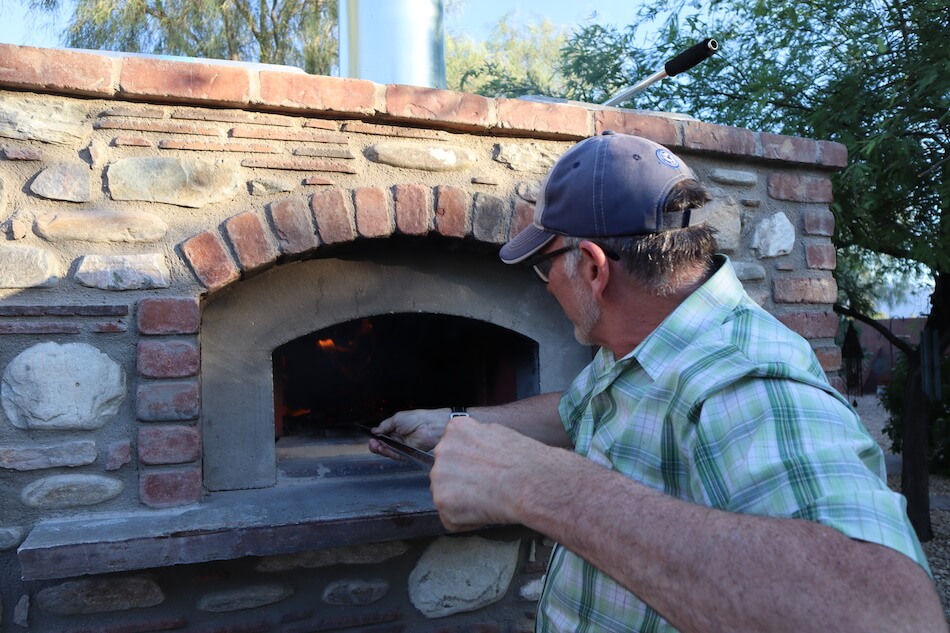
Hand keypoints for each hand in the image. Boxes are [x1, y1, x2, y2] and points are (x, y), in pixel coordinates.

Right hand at [368, 408, 448, 460]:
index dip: (376, 437)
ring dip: (380, 449)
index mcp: (396, 428)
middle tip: (372, 443)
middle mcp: (399, 438)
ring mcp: (402, 446)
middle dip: (376, 444)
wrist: (429, 426)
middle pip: (384, 444)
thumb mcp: (396, 419)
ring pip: (388, 451)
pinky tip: (383, 448)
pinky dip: (388, 453)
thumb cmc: (417, 419)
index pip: (383, 435)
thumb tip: (375, 430)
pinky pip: (395, 455)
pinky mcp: (407, 453)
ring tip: (375, 445)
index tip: (371, 437)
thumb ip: (384, 426)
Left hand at [430, 416, 547, 531]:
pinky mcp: (442, 502)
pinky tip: (486, 511)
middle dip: (463, 481)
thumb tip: (472, 447)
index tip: (484, 470)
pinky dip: (467, 521)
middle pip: (446, 471)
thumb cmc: (524, 460)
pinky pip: (452, 518)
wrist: (531, 483)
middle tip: (487, 487)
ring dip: (464, 501)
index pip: (453, 448)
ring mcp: (439, 476)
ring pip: (447, 495)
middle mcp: (442, 449)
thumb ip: (476, 439)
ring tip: (489, 498)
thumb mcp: (497, 433)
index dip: (469, 463)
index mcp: (455, 430)